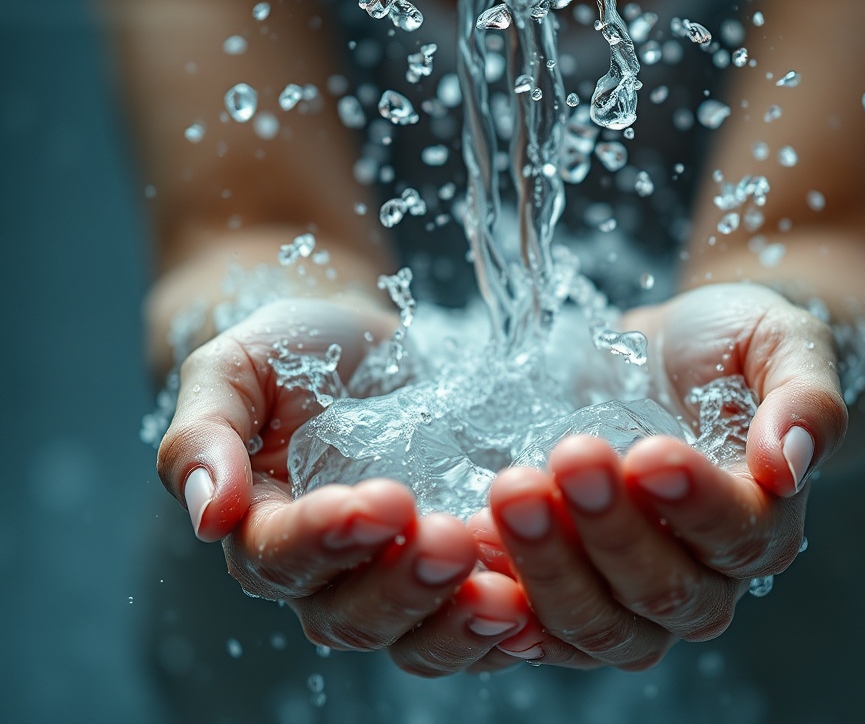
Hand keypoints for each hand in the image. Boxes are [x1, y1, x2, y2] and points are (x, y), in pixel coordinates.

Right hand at [157, 297, 529, 674]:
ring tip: (504, 597)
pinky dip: (502, 628)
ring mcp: (390, 583)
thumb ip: (202, 434)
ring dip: (455, 623)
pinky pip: (469, 625)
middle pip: (350, 616)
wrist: (361, 351)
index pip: (280, 557)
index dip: (326, 539)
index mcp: (262, 531)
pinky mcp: (449, 579)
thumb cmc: (291, 355)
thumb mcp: (232, 371)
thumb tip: (205, 513)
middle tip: (448, 540)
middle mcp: (323, 577)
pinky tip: (536, 609)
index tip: (380, 502)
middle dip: (401, 585)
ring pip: (413, 638)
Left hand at [471, 283, 847, 668]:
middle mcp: (705, 580)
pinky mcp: (574, 592)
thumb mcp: (780, 344)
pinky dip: (505, 597)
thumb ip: (805, 397)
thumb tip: (793, 462)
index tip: (650, 455)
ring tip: (510, 492)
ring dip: (547, 566)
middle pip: (661, 591)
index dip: (695, 502)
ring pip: (597, 622)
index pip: (738, 535)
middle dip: (608, 530)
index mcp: (762, 524)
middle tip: (567, 458)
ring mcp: (634, 599)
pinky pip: (539, 623)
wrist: (670, 357)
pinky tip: (472, 548)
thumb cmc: (729, 348)